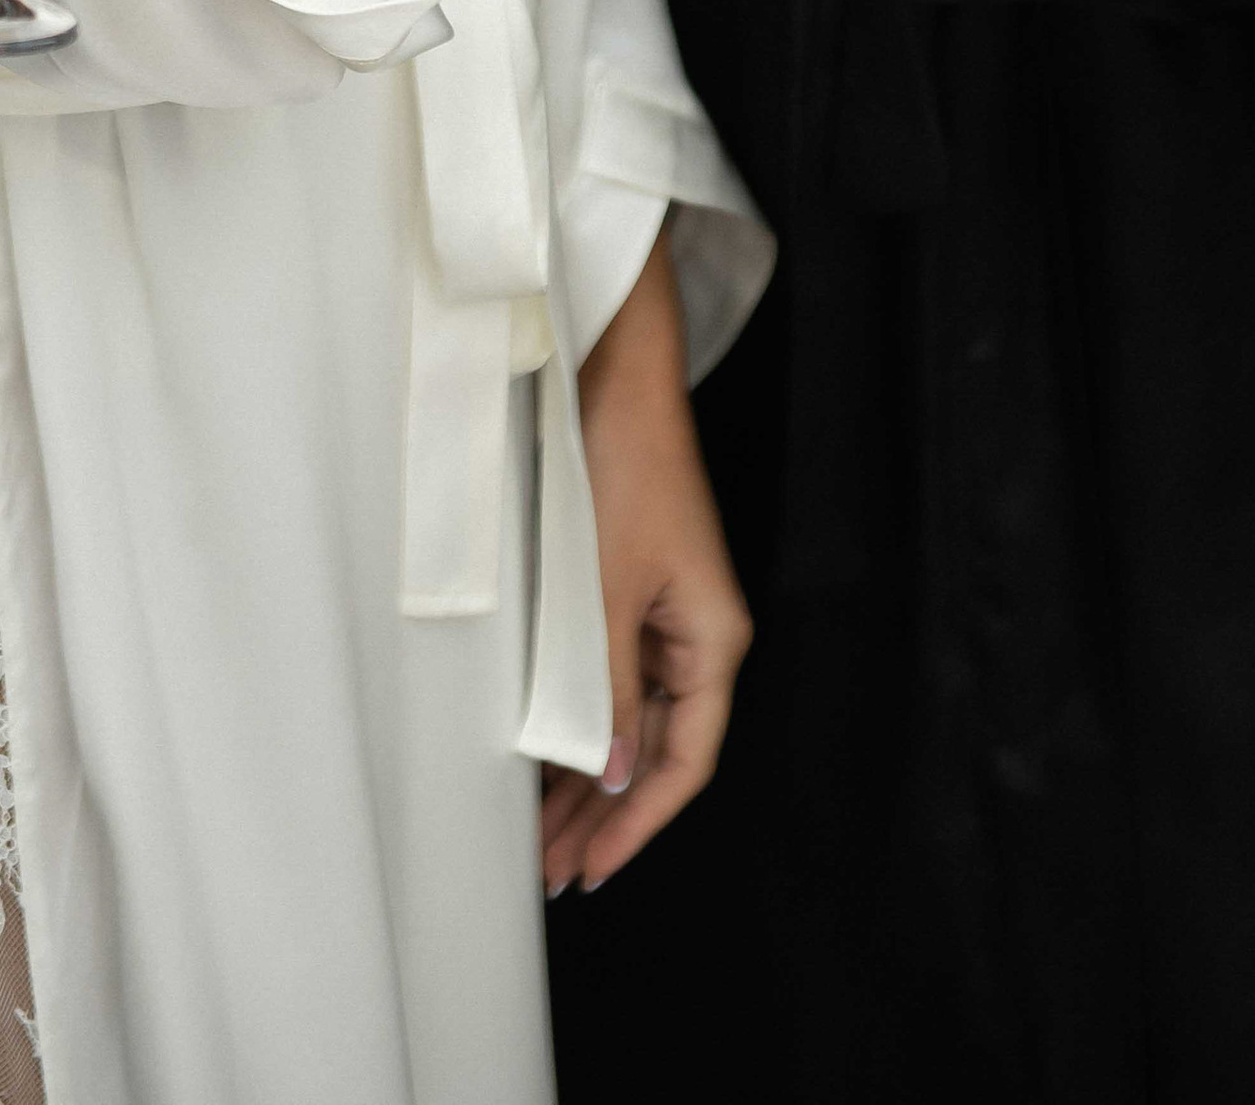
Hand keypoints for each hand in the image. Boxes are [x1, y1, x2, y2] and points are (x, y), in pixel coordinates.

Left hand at [542, 240, 750, 897]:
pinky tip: (545, 761)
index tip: (593, 867)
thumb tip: (610, 774)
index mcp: (713, 641)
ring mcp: (669, 616)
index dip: (638, 822)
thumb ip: (606, 689)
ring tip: (541, 836)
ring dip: (588, 777)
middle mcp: (699, 638)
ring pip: (632, 722)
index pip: (684, 762)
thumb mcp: (604, 594)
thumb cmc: (621, 474)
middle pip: (657, 750)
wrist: (614, 386)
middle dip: (605, 813)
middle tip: (551, 869)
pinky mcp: (638, 595)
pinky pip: (615, 682)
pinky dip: (583, 723)